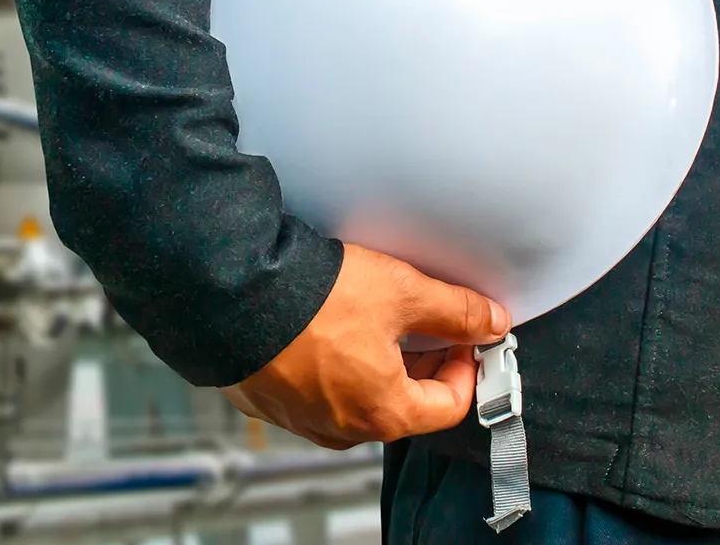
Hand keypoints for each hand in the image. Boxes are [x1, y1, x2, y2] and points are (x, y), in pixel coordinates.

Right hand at [222, 243, 511, 448]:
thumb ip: (455, 311)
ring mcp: (297, 417)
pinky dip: (320, 366)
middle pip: (400, 404)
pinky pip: (306, 389)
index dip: (466, 366)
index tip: (462, 337)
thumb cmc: (311, 300)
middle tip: (415, 322)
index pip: (450, 405)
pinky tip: (314, 328)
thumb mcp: (401, 292)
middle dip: (415, 363)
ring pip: (351, 398)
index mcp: (385, 413)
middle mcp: (341, 427)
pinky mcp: (263, 398)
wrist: (230, 292)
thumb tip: (489, 321)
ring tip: (360, 319)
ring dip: (366, 366)